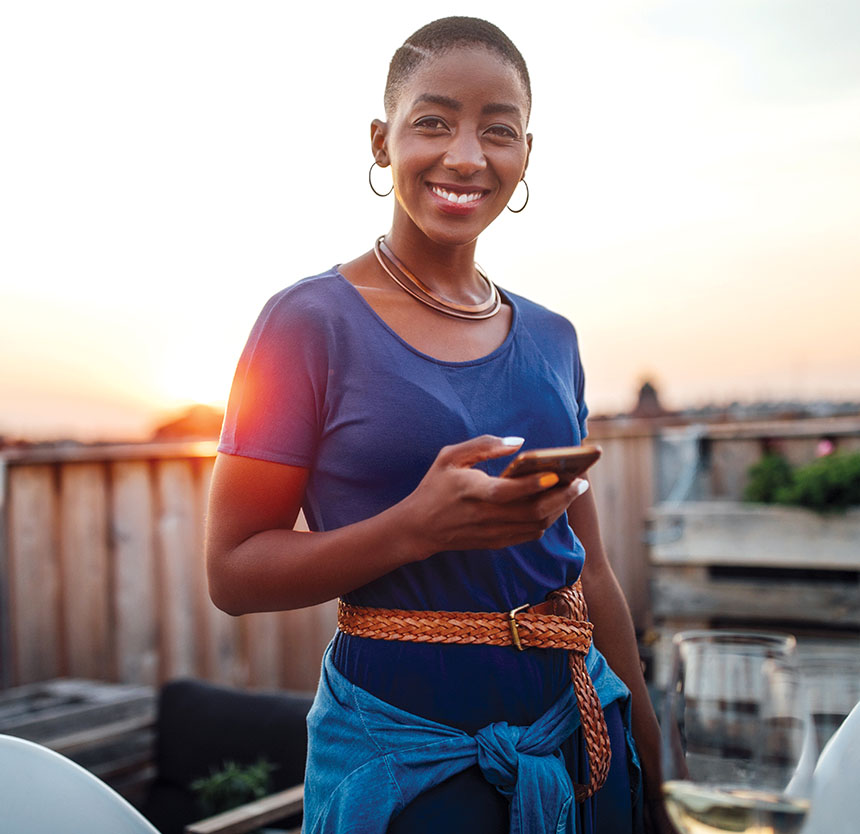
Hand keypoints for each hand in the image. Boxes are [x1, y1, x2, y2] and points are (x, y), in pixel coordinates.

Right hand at [402, 435, 588, 555]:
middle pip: (533, 513)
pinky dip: (547, 520)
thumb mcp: (450, 456)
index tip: (557, 474)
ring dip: (559, 509)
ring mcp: (492, 533)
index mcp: (473, 492)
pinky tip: (556, 505)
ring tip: (574, 490)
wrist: (418, 528)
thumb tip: (518, 443)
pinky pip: (530, 534)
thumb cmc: (434, 486)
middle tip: (581, 481)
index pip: (509, 492)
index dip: (535, 485)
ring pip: (537, 526)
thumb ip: (483, 445)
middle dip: (562, 497)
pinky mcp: (496, 543)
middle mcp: (486, 516)